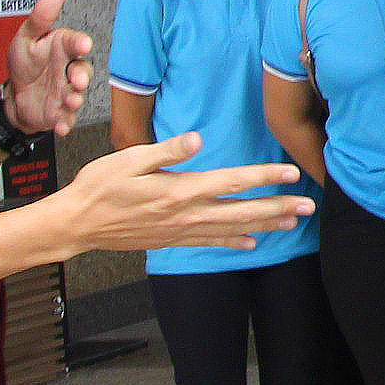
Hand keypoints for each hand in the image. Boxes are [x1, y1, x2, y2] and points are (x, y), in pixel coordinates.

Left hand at [0, 0, 93, 133]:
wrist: (16, 98)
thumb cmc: (25, 64)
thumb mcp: (27, 36)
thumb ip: (43, 14)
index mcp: (61, 49)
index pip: (75, 43)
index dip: (79, 44)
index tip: (82, 45)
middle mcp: (67, 70)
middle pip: (82, 71)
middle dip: (81, 76)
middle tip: (75, 80)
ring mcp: (66, 92)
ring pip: (76, 95)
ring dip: (74, 99)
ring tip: (68, 101)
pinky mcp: (60, 113)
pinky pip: (66, 119)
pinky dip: (64, 123)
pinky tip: (59, 124)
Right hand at [47, 131, 308, 254]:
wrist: (75, 224)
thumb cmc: (98, 187)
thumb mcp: (128, 159)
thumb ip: (166, 150)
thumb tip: (196, 139)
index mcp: (179, 190)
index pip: (231, 182)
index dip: (263, 177)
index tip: (290, 174)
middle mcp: (185, 213)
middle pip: (241, 211)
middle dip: (278, 208)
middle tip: (309, 207)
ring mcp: (179, 230)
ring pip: (231, 230)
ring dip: (264, 226)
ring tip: (292, 223)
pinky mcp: (171, 240)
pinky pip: (209, 243)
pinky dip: (233, 244)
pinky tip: (251, 245)